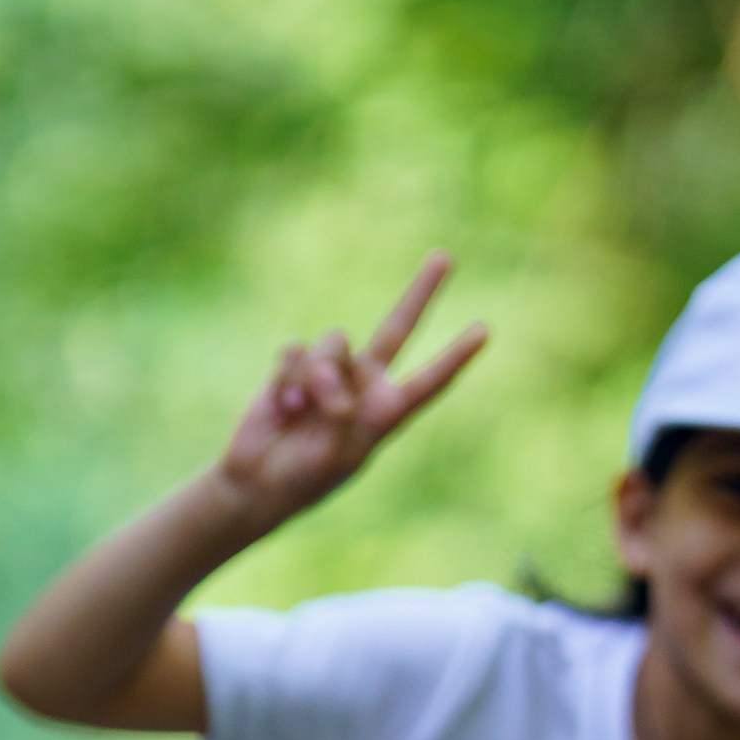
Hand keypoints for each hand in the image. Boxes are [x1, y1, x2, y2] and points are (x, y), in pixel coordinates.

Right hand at [213, 252, 486, 534]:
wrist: (256, 481)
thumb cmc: (302, 479)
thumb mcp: (334, 456)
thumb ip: (341, 412)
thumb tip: (329, 374)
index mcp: (383, 414)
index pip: (426, 381)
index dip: (454, 357)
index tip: (483, 332)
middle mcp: (363, 386)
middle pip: (398, 328)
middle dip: (421, 292)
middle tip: (446, 257)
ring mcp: (331, 372)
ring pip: (335, 343)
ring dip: (317, 375)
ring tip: (301, 409)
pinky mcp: (296, 366)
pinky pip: (297, 352)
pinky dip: (286, 380)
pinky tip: (283, 406)